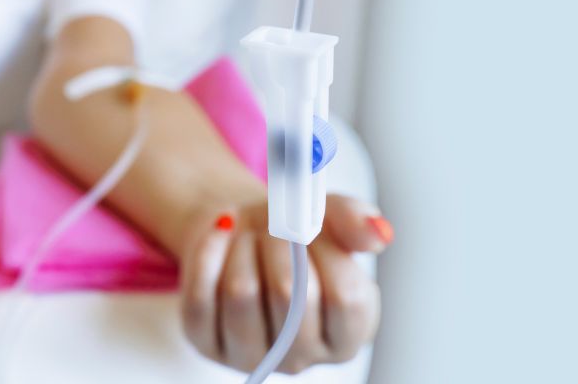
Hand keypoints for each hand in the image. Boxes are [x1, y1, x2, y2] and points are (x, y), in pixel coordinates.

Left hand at [180, 194, 388, 374]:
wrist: (242, 234)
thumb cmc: (292, 236)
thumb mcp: (329, 219)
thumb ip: (356, 222)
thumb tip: (377, 234)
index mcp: (345, 336)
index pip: (345, 299)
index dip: (328, 253)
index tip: (314, 227)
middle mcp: (300, 357)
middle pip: (290, 295)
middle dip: (280, 244)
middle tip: (275, 225)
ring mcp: (250, 356)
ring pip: (242, 294)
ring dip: (243, 248)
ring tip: (248, 235)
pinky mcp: (205, 343)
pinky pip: (200, 297)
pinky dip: (207, 253)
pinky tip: (218, 234)